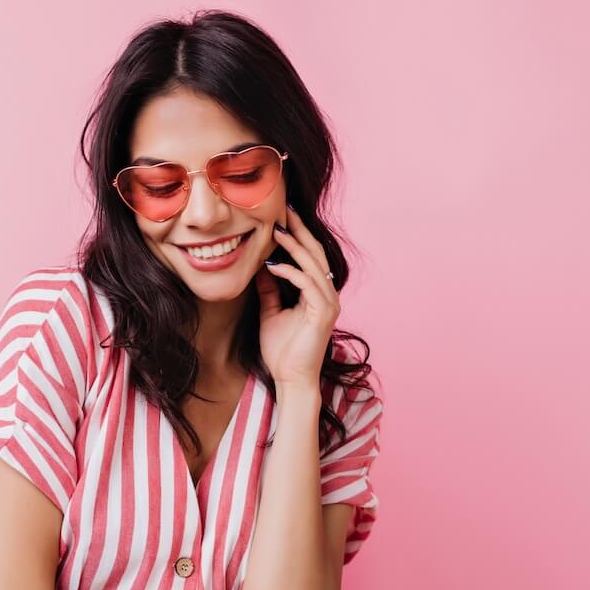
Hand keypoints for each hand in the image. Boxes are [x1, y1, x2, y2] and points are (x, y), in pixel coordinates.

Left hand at [254, 205, 340, 388]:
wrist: (290, 379)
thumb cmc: (282, 351)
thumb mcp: (270, 312)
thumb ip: (269, 290)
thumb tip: (261, 267)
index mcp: (317, 293)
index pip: (309, 257)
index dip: (297, 237)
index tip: (280, 219)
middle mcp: (328, 294)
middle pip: (315, 254)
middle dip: (299, 231)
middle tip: (284, 211)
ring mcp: (329, 303)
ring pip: (313, 265)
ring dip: (294, 246)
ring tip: (277, 230)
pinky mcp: (323, 313)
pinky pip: (307, 284)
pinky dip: (290, 272)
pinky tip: (272, 264)